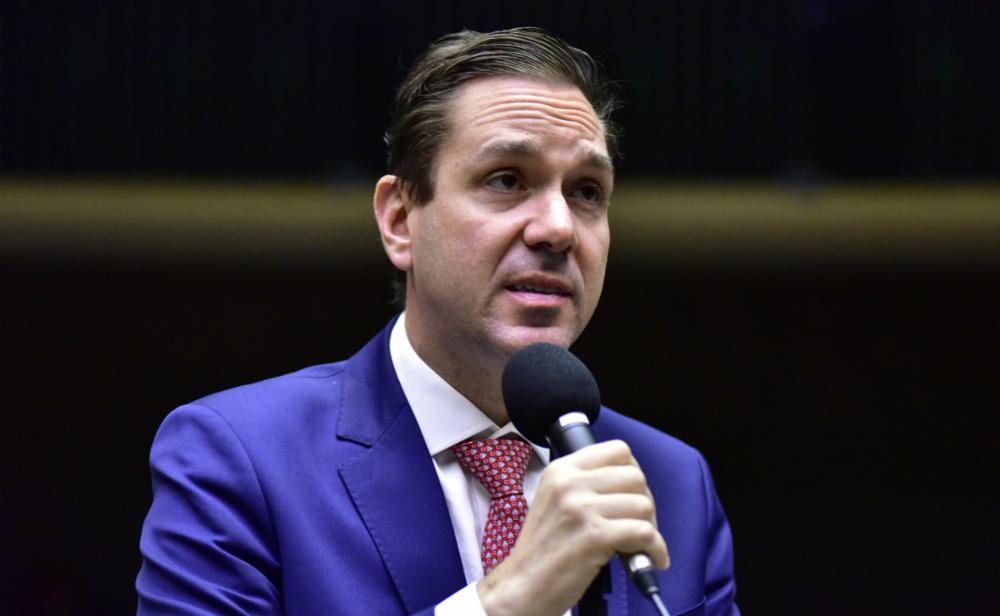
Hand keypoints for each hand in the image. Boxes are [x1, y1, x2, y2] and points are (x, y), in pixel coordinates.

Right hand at [477, 440, 668, 615]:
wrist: (522, 586)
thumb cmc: (542, 550)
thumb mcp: (554, 500)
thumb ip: (585, 485)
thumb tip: (632, 486)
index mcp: (561, 470)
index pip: (617, 450)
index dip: (633, 472)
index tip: (633, 493)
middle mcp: (570, 483)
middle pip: (635, 477)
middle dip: (645, 502)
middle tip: (640, 525)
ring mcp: (581, 508)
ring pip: (643, 504)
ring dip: (651, 528)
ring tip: (641, 546)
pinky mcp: (595, 535)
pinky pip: (645, 533)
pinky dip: (656, 549)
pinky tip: (652, 559)